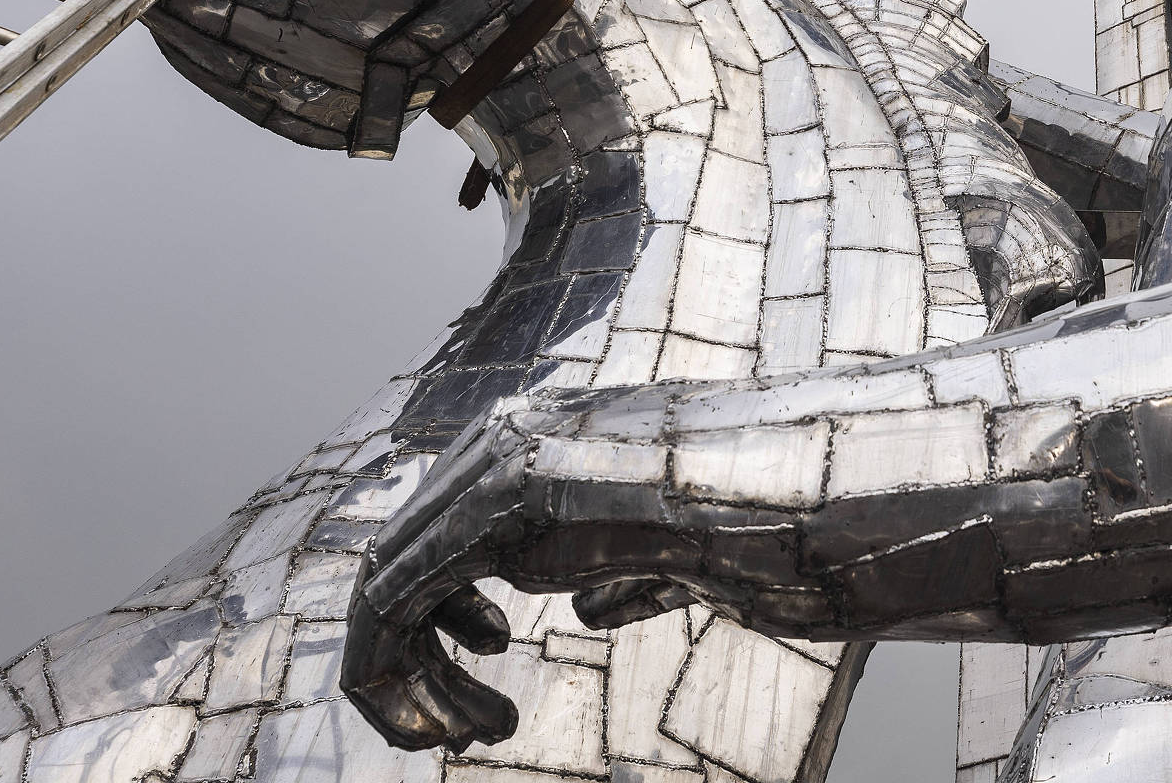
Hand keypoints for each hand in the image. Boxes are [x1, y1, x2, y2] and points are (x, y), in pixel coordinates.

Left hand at [339, 392, 716, 751]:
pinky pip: (389, 607)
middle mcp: (504, 439)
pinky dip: (397, 679)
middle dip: (422, 651)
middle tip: (470, 726)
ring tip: (478, 733)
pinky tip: (465, 726)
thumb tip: (588, 609)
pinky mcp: (480, 518)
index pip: (452, 530)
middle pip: (409, 553)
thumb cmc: (749, 520)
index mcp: (542, 438)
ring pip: (389, 586)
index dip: (454, 614)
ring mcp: (488, 470)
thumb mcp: (666, 551)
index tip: (489, 677)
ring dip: (413, 678)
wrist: (781, 499)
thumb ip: (618, 571)